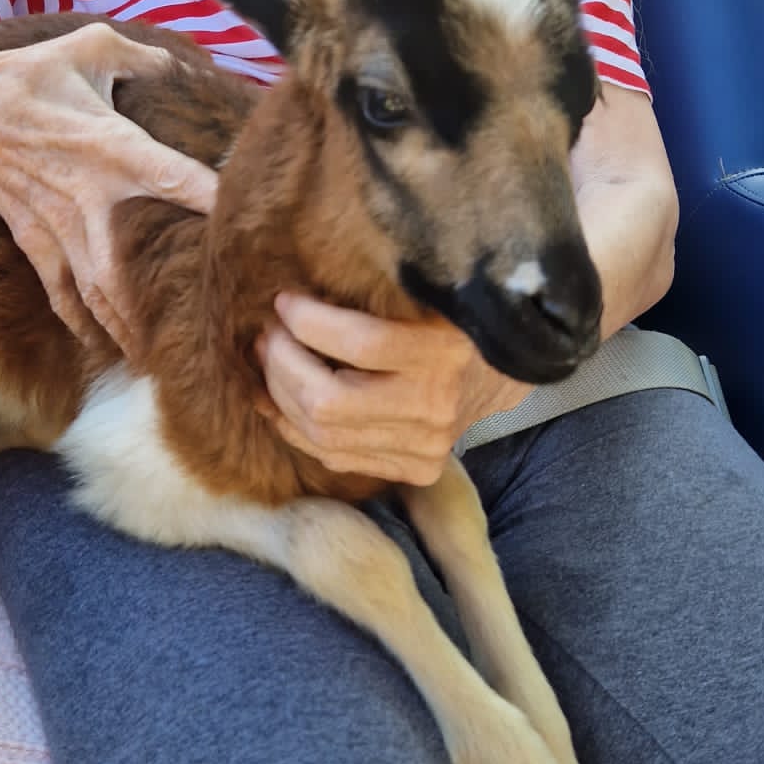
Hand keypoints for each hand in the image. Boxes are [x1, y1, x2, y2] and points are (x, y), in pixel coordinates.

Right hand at [0, 23, 216, 351]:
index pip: (169, 175)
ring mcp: (56, 224)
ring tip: (157, 359)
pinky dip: (81, 321)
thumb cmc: (27, 76)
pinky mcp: (33, 238)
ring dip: (124, 325)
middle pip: (127, 262)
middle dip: (158, 301)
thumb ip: (145, 55)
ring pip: (95, 289)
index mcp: (109, 145)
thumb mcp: (87, 46)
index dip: (207, 198)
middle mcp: (86, 194)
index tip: (242, 223)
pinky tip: (104, 347)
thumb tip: (188, 62)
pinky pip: (60, 290)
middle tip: (200, 329)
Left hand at [255, 291, 519, 485]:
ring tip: (269, 361)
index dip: (308, 322)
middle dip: (282, 363)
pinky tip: (279, 399)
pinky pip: (334, 456)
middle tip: (269, 334)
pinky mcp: (415, 469)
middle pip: (329, 400)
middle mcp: (436, 405)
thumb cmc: (441, 319)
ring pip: (323, 434)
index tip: (285, 301)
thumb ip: (368, 294)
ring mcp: (426, 446)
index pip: (361, 343)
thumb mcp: (418, 295)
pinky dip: (295, 428)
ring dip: (280, 395)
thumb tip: (291, 297)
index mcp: (444, 350)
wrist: (494, 372)